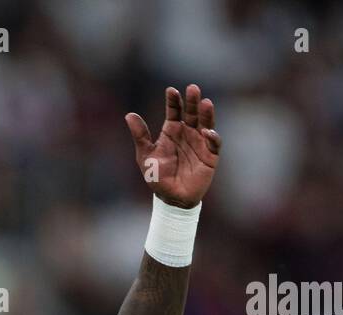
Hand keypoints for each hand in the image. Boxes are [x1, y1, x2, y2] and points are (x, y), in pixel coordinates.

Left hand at [125, 84, 219, 208]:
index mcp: (172, 131)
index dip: (173, 101)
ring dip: (206, 113)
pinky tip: (207, 132)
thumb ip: (140, 136)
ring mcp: (200, 143)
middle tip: (192, 88)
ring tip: (205, 102)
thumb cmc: (157, 176)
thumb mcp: (145, 155)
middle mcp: (187, 133)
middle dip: (192, 101)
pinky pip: (214, 143)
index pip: (174, 111)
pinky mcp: (210, 156)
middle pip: (191, 113)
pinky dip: (212, 137)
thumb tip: (129, 115)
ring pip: (205, 123)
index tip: (171, 91)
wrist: (171, 198)